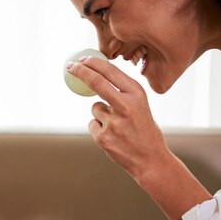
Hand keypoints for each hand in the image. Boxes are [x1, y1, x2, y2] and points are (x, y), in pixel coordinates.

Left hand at [66, 57, 170, 180]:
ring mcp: (113, 122)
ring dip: (101, 114)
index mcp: (137, 94)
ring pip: (95, 108)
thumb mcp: (140, 105)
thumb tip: (97, 74)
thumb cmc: (144, 129)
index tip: (82, 59)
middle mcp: (125, 105)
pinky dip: (99, 129)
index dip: (93, 63)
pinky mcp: (103, 137)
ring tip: (118, 127)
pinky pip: (93, 125)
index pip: (110, 71)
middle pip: (95, 81)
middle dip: (80, 71)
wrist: (150, 160)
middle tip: (70, 67)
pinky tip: (114, 137)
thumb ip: (122, 92)